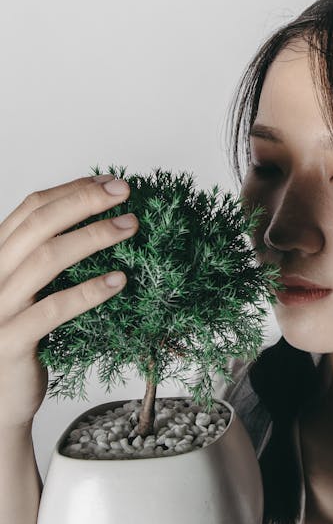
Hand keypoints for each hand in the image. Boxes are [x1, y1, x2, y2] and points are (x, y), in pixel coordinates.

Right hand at [0, 174, 137, 428]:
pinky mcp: (11, 341)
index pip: (29, 210)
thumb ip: (44, 261)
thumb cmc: (17, 342)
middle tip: (124, 191)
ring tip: (129, 226)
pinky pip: (54, 309)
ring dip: (93, 236)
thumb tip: (95, 222)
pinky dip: (89, 291)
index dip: (69, 190)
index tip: (107, 181)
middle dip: (83, 201)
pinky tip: (119, 281)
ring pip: (46, 260)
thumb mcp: (25, 293)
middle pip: (38, 225)